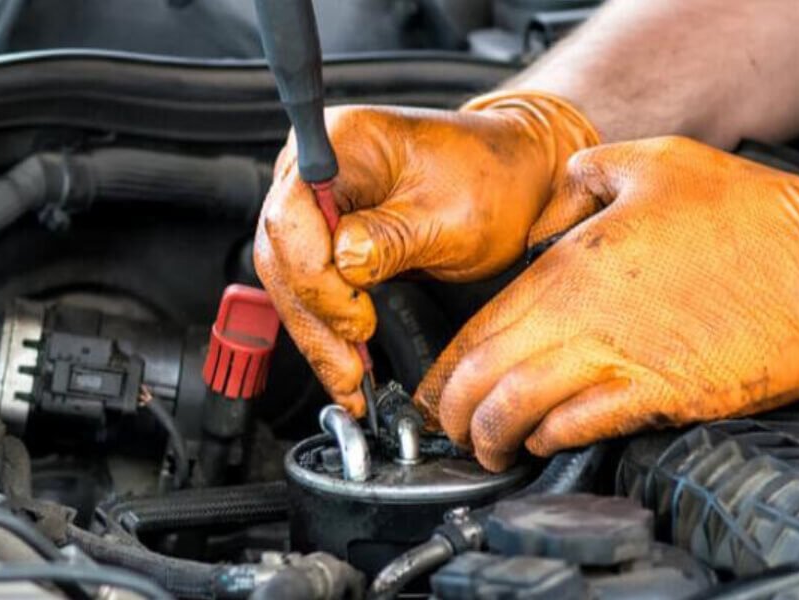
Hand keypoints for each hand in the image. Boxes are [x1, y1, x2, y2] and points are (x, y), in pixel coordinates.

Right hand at [254, 91, 600, 412]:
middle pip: (282, 253)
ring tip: (348, 381)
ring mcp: (316, 201)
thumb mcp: (453, 215)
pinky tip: (344, 363)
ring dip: (317, 334)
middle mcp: (315, 167)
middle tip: (348, 369)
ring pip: (289, 279)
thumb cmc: (492, 180)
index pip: (293, 215)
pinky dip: (326, 328)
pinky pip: (310, 287)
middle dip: (314, 318)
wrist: (515, 177)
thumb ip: (392, 238)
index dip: (316, 277)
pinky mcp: (326, 235)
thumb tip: (344, 264)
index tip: (356, 319)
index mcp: (342, 142)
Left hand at [418, 137, 798, 470]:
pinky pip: (584, 427)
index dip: (447, 365)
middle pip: (485, 376)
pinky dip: (551, 439)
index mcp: (572, 262)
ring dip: (493, 436)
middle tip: (450, 427)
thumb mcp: (653, 161)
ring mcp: (624, 359)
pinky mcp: (666, 395)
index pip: (479, 325)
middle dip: (454, 412)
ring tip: (489, 448)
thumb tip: (551, 202)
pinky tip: (545, 441)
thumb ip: (584, 177)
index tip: (438, 385)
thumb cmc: (755, 213)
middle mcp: (585, 315)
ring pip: (521, 411)